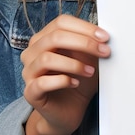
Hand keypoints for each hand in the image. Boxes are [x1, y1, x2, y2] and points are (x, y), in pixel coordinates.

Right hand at [21, 14, 110, 134]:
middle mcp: (32, 52)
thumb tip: (104, 34)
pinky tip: (75, 83)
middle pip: (54, 37)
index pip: (61, 22)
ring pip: (47, 58)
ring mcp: (29, 72)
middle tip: (104, 51)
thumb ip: (91, 45)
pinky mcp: (30, 92)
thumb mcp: (88, 59)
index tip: (105, 37)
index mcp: (44, 38)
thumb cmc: (79, 81)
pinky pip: (42, 82)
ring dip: (74, 64)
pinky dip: (62, 80)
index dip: (84, 27)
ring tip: (91, 72)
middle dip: (83, 43)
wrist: (69, 111)